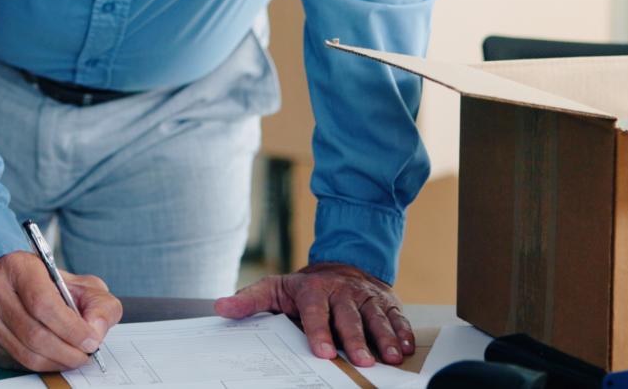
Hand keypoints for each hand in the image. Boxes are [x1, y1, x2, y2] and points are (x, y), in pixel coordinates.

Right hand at [0, 250, 122, 371]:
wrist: (7, 285)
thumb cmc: (46, 284)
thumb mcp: (80, 283)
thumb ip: (99, 304)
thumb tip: (96, 331)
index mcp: (19, 267)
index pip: (43, 304)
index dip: (71, 328)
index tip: (91, 340)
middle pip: (35, 334)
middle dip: (68, 351)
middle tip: (85, 355)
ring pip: (26, 354)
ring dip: (57, 362)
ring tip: (74, 357)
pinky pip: (17, 363)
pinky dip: (42, 365)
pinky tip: (54, 357)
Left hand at [214, 262, 413, 366]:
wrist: (343, 264)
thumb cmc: (305, 287)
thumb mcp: (274, 288)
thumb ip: (250, 300)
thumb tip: (221, 308)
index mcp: (314, 290)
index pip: (316, 312)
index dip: (319, 332)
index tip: (322, 352)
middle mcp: (342, 291)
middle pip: (349, 318)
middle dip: (355, 340)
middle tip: (361, 361)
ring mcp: (366, 296)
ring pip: (376, 317)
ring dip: (385, 338)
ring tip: (390, 358)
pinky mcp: (386, 301)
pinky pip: (396, 316)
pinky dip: (403, 331)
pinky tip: (406, 348)